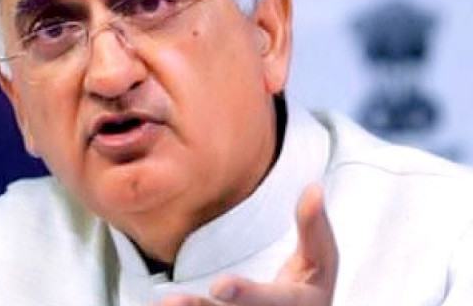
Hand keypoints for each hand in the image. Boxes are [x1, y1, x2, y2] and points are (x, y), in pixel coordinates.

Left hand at [153, 184, 337, 305]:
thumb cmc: (309, 285)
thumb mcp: (320, 259)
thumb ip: (314, 227)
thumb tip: (313, 187)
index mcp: (297, 305)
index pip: (273, 302)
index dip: (247, 295)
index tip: (218, 285)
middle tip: (173, 302)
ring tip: (163, 303)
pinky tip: (159, 305)